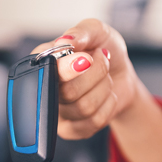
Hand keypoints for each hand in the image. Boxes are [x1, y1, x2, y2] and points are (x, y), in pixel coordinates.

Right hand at [33, 20, 161, 161]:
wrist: (120, 74)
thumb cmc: (102, 50)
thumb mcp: (96, 31)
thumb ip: (81, 32)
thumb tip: (65, 42)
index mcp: (41, 63)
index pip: (45, 73)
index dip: (67, 69)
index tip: (86, 58)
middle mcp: (43, 89)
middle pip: (67, 92)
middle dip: (95, 74)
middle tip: (101, 59)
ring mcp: (55, 113)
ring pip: (84, 108)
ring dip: (104, 88)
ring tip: (104, 77)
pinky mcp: (70, 130)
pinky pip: (93, 122)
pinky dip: (108, 105)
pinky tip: (106, 96)